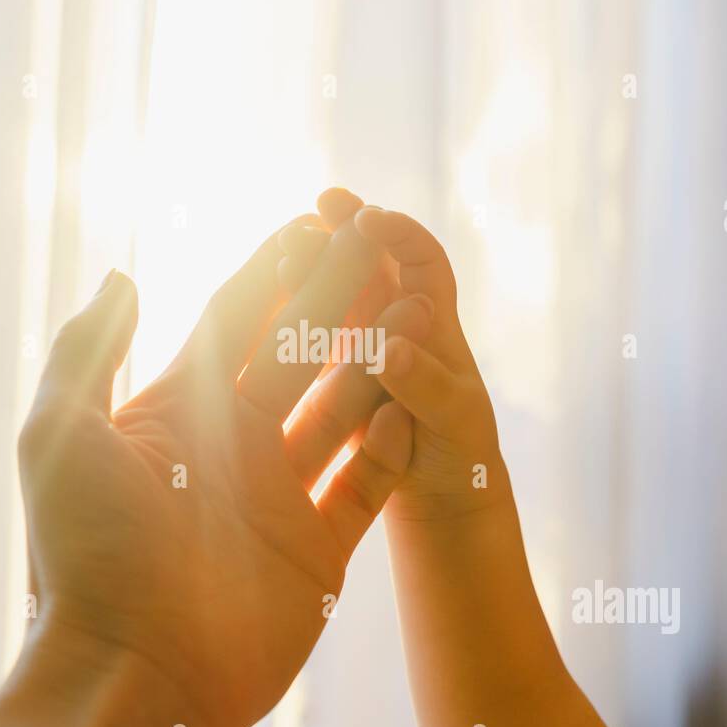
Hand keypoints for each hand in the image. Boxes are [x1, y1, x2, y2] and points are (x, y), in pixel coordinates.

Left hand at [12, 192, 433, 726]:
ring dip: (377, 360)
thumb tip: (125, 274)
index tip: (313, 218)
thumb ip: (89, 350)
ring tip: (414, 308)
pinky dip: (391, 446)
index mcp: (177, 411)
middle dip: (339, 294)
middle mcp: (233, 444)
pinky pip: (370, 484)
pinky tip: (406, 408)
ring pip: (344, 408)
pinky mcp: (321, 548)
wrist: (136, 677)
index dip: (273, 267)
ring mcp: (281, 495)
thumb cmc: (86, 559)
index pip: (235, 319)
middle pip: (300, 349)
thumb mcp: (61, 437)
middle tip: (381, 240)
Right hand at [282, 199, 510, 522]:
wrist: (444, 507)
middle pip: (368, 267)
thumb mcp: (454, 422)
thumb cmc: (463, 461)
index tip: (366, 219)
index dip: (398, 234)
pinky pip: (308, 342)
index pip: (423, 261)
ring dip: (309, 273)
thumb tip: (387, 348)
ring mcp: (362, 354)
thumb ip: (423, 385)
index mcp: (438, 328)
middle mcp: (399, 329)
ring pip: (332, 300)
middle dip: (339, 237)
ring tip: (282, 257)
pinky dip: (290, 318)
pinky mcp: (333, 385)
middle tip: (308, 219)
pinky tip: (263, 306)